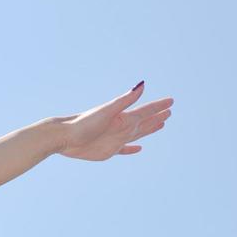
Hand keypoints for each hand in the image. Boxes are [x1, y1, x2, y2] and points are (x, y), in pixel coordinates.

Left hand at [54, 82, 173, 160]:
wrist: (64, 137)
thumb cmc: (84, 123)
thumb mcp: (107, 111)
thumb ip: (125, 100)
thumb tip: (142, 85)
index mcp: (123, 117)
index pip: (145, 110)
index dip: (158, 106)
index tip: (171, 101)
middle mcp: (121, 127)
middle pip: (144, 121)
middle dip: (156, 116)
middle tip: (169, 111)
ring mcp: (115, 139)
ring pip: (137, 134)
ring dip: (149, 129)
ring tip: (160, 124)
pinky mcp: (108, 151)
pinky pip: (124, 149)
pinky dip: (132, 149)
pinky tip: (138, 148)